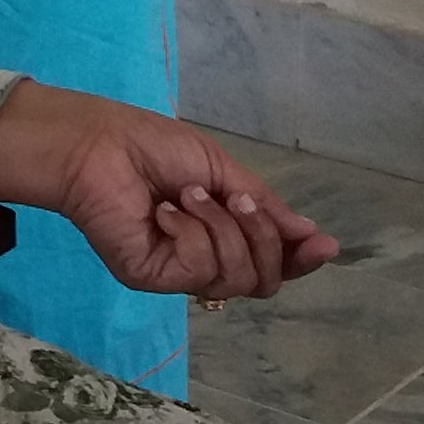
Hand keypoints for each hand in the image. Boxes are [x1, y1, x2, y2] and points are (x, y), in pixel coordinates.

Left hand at [0, 81, 338, 300]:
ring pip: (237, 277)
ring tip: (189, 196)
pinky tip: (165, 211)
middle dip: (262, 236)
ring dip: (223, 228)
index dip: (300, 259)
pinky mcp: (152, 278)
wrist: (101, 143)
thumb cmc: (154, 148)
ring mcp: (177, 273)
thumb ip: (266, 209)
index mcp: (222, 235)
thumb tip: (315, 238)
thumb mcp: (224, 173)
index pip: (273, 264)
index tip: (323, 245)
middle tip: (237, 198)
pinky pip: (199, 269)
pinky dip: (192, 232)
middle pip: (264, 280)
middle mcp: (203, 261)